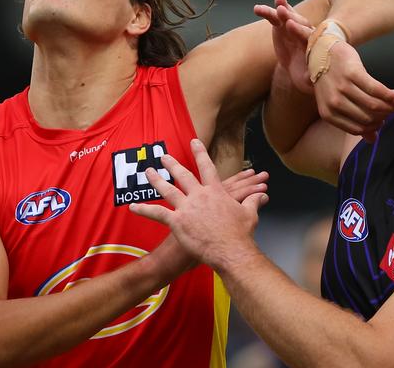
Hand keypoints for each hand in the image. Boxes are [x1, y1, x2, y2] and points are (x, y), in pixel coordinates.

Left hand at [129, 139, 267, 269]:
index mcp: (215, 191)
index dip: (199, 153)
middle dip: (172, 164)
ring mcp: (187, 208)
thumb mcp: (250, 214)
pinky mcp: (178, 222)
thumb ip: (253, 202)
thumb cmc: (241, 234)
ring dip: (156, 180)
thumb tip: (261, 196)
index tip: (193, 142)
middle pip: (183, 175)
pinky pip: (158, 214)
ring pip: (168, 189)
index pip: (206, 167)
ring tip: (148, 171)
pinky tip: (133, 207)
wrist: (231, 250)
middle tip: (164, 156)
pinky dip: (144, 210)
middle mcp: (199, 195)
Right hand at [254, 0, 313, 93]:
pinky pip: (275, 18)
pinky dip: (267, 12)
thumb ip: (311, 76)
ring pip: (288, 16)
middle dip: (291, 17)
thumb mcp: (311, 79)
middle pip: (299, 22)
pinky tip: (257, 9)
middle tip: (282, 11)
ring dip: (282, 8)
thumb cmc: (308, 76)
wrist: (301, 71)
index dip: (299, 31)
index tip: (290, 26)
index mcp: (314, 45)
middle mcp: (305, 33)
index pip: (308, 36)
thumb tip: (310, 76)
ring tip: (277, 0)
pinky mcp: (282, 27)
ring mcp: (293, 28)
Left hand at [314, 41, 393, 141]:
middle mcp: (334, 102)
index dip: (373, 127)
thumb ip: (353, 122)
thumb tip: (373, 140)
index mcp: (328, 113)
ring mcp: (342, 88)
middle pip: (367, 118)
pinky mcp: (352, 73)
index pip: (357, 128)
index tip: (382, 122)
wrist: (324, 52)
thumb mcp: (336, 103)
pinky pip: (376, 89)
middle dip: (383, 118)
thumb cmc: (332, 80)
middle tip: (391, 112)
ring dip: (388, 108)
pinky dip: (389, 96)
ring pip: (373, 105)